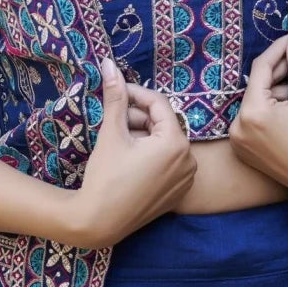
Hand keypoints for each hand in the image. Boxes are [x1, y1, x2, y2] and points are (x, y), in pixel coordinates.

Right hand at [72, 57, 196, 246]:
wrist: (98, 222)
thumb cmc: (105, 176)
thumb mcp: (111, 134)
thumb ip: (115, 97)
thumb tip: (109, 64)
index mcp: (176, 143)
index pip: (159, 104)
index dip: (135, 93)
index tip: (116, 90)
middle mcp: (189, 160)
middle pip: (162, 124)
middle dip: (137, 118)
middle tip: (112, 120)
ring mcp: (185, 179)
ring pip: (164, 144)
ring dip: (142, 136)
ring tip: (117, 141)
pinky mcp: (177, 193)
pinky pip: (167, 164)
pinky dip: (149, 156)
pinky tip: (127, 160)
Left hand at [228, 21, 287, 203]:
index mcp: (251, 113)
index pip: (260, 69)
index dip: (278, 49)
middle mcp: (238, 128)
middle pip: (257, 87)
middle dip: (280, 74)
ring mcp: (239, 142)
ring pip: (256, 103)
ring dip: (276, 94)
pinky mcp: (244, 152)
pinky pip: (254, 121)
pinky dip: (270, 111)